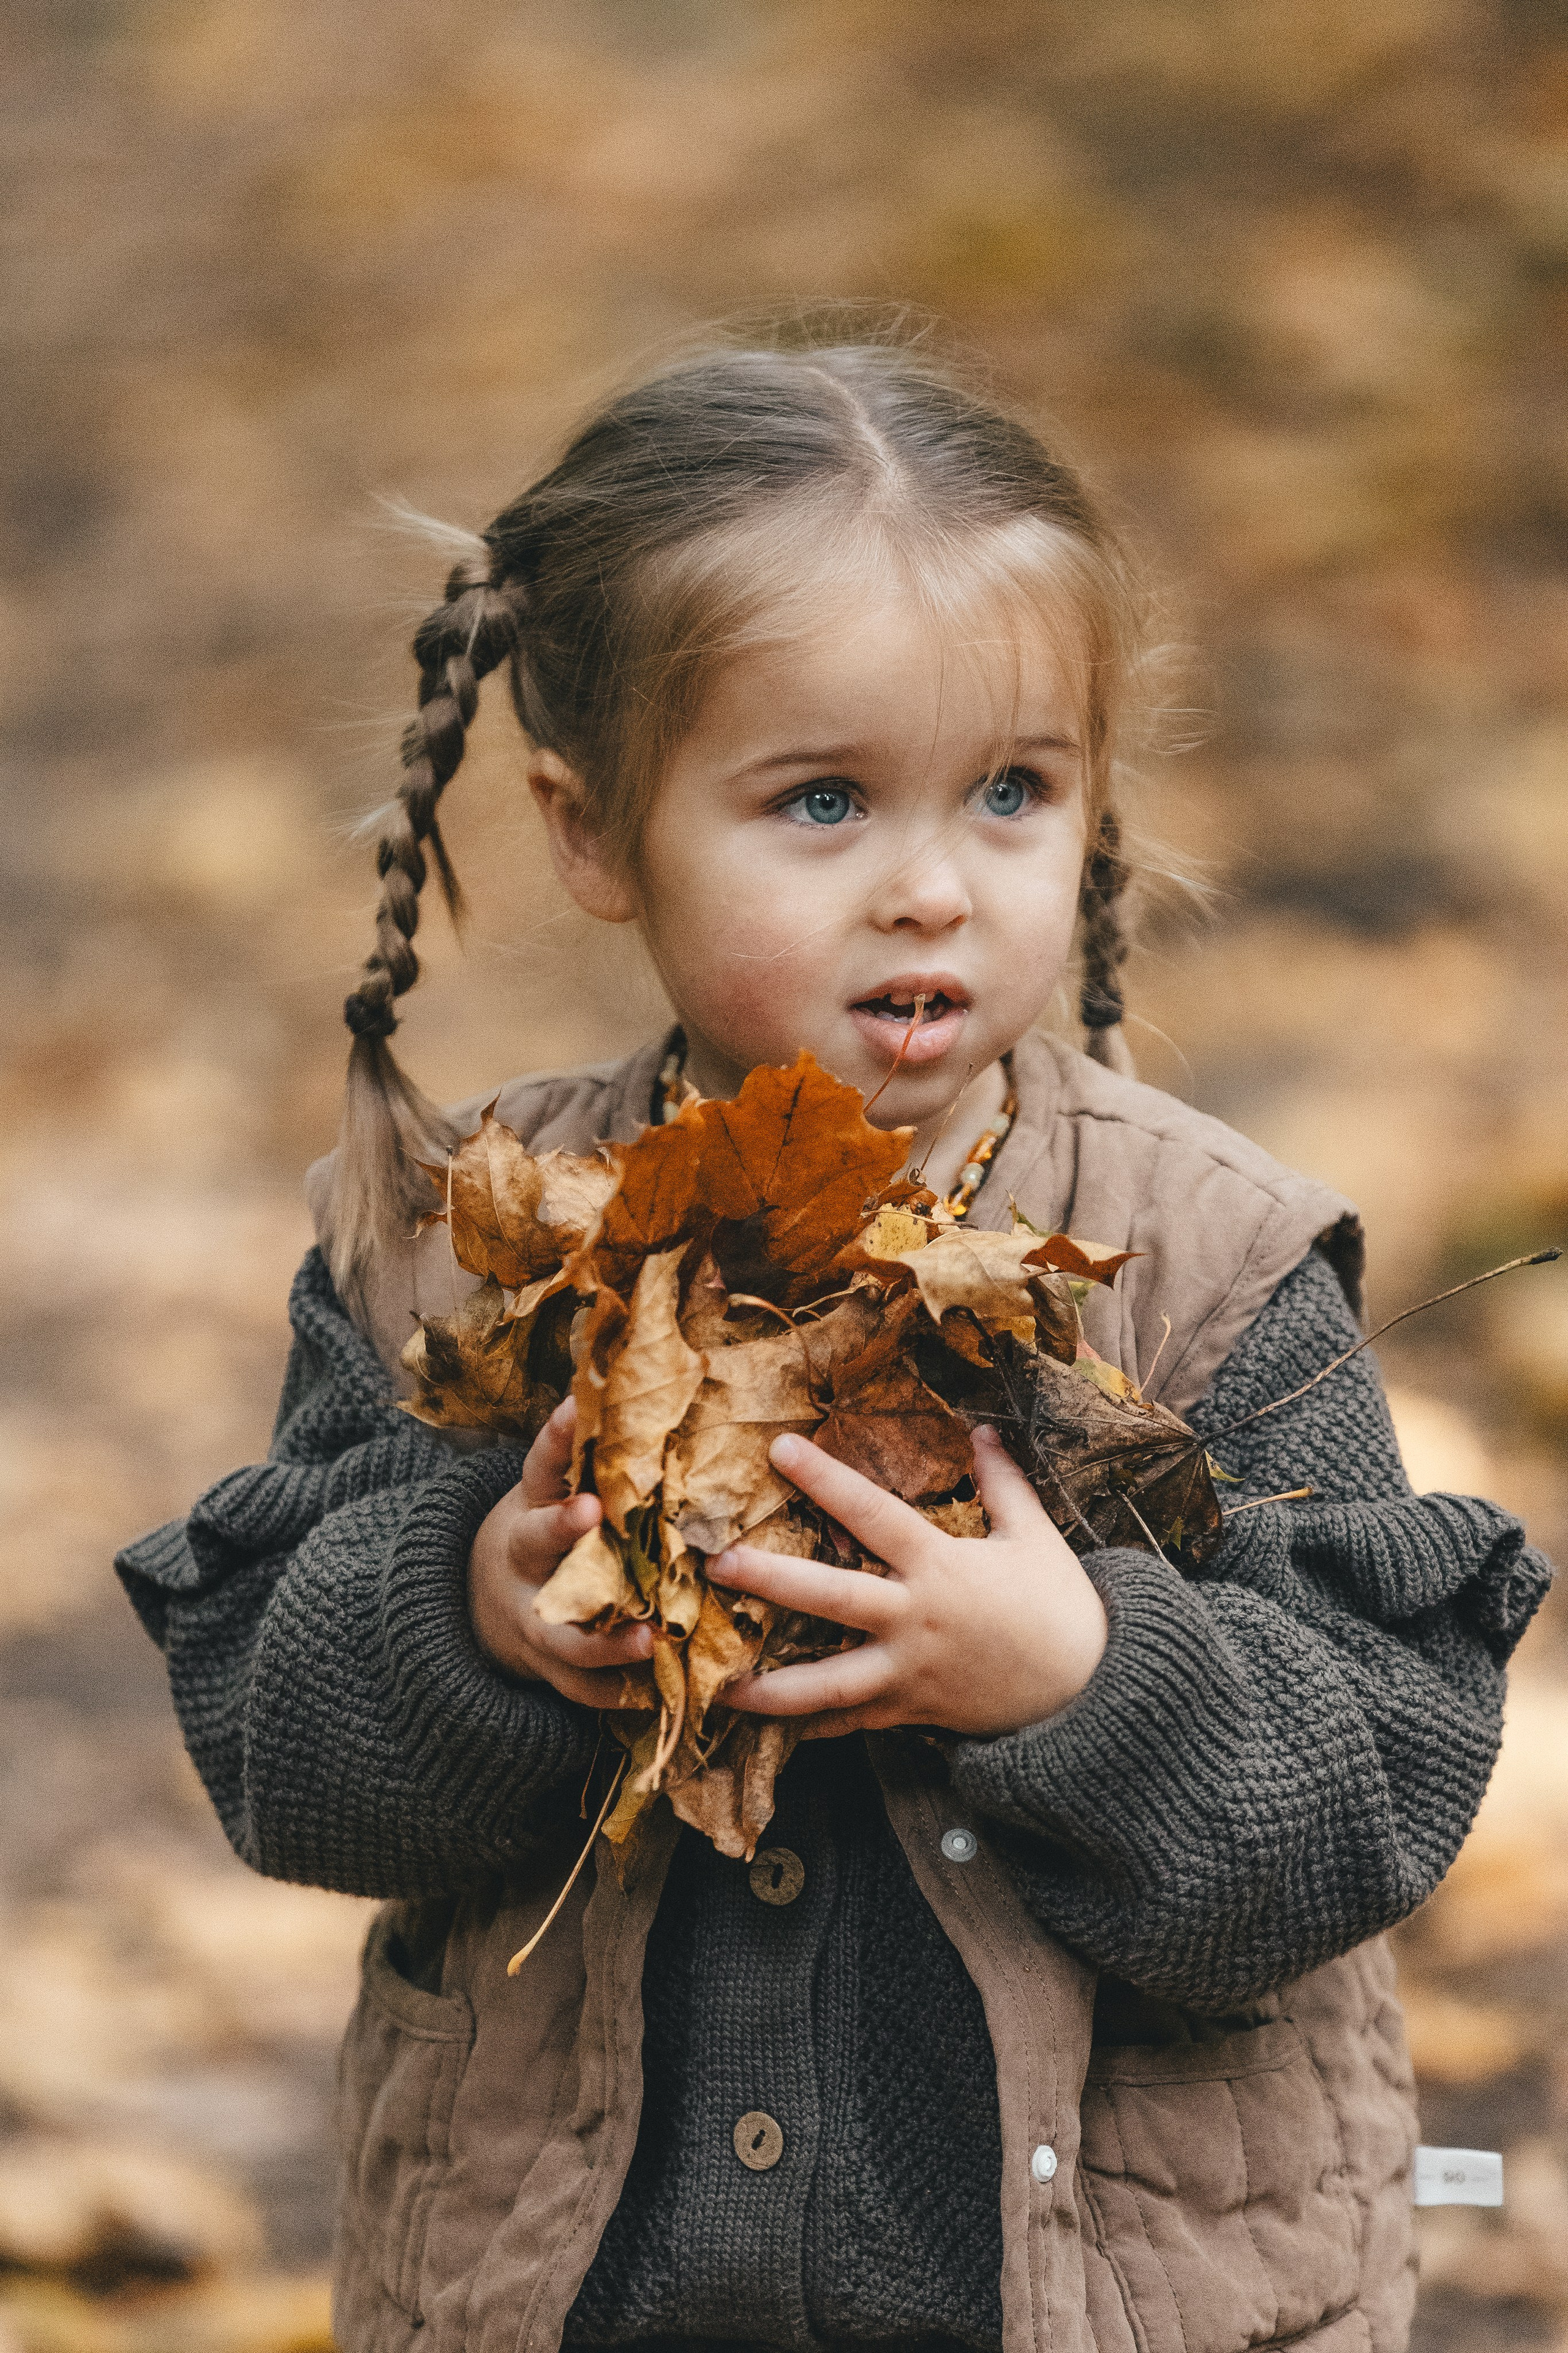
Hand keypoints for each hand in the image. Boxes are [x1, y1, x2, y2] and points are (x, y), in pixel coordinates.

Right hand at [467, 1395, 654, 1704]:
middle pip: (535, 1540)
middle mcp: (525, 1562)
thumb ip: (589, 1459)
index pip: (539, 1464)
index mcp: (530, 1507)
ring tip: (648, 1638)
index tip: (577, 1408)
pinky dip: (617, 1694)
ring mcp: (532, 1621)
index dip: (555, 1438)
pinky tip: (658, 1691)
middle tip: (592, 1508)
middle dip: (560, 1525)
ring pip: (561, 1633)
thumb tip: (647, 1384)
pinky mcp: (550, 1670)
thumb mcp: (549, 1494)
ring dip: (604, 1639)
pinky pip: (581, 1689)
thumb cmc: (543, 1534)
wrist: (482, 1608)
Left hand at [709, 1427, 1107, 1738]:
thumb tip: (982, 1431)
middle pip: (830, 1598)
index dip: (824, 1478)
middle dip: (771, 1581)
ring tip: (721, 1687)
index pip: (871, 1511)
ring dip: (773, 1688)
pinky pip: (855, 1722)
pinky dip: (815, 1727)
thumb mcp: (1035, 1536)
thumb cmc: (1063, 1607)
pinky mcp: (913, 1711)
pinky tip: (776, 1728)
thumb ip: (1003, 1483)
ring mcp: (909, 1672)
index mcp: (940, 1566)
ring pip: (829, 1684)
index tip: (780, 1449)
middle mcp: (915, 1619)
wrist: (1092, 1692)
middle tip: (718, 1566)